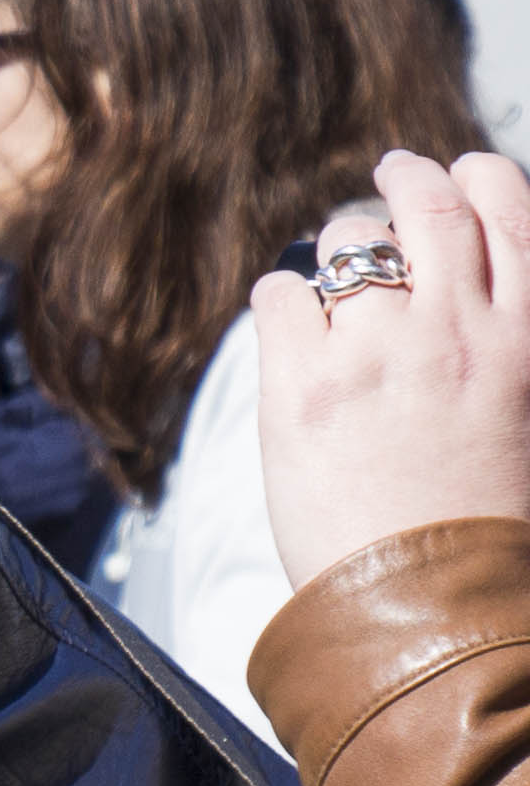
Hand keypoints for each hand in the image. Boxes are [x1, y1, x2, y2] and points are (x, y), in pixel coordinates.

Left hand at [257, 148, 529, 585]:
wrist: (439, 613)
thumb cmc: (502, 538)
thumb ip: (510, 352)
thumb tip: (484, 305)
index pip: (513, 214)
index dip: (482, 179)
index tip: (463, 172)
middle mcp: (459, 329)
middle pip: (431, 204)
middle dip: (409, 177)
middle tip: (396, 172)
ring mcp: (377, 351)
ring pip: (349, 238)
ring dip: (344, 239)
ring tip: (339, 258)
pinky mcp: (301, 384)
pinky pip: (279, 294)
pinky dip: (286, 298)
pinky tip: (295, 327)